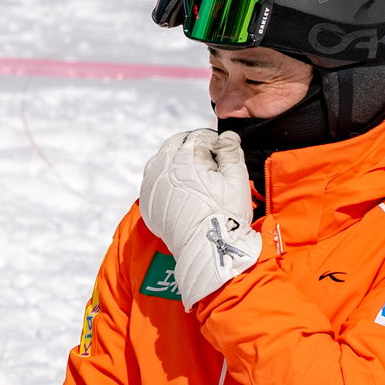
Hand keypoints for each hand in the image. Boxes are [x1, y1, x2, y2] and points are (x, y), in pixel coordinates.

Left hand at [139, 128, 260, 310]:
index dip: (213, 141)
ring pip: (160, 159)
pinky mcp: (147, 203)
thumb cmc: (225, 214)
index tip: (222, 150)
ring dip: (175, 159)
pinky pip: (152, 180)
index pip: (199, 136)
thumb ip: (231, 152)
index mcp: (186, 158)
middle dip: (192, 146)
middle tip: (208, 158)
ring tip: (192, 172)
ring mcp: (152, 186)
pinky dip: (163, 177)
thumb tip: (227, 136)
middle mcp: (163, 168)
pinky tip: (178, 187)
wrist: (208, 249)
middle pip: (175, 143)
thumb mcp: (237, 179)